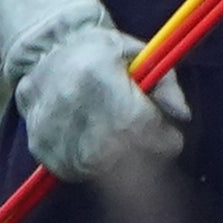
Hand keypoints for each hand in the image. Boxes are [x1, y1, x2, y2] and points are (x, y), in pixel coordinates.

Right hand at [0, 0, 186, 182]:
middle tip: (152, 143)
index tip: (170, 134)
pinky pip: (73, 171)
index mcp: (99, 78)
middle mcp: (72, 106)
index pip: (142, 127)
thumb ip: (166, 83)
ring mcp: (52, 129)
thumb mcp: (139, 55)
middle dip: (146, 155)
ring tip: (122, 143)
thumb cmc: (101, 52)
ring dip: (118, 165)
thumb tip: (182, 116)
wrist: (45, 50)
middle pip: (122, 154)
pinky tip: (96, 149)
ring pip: (99, 168)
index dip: (165, 138)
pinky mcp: (40, 145)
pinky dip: (91, 168)